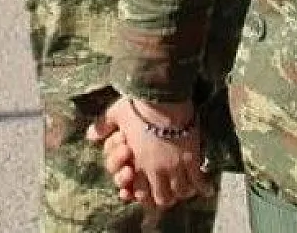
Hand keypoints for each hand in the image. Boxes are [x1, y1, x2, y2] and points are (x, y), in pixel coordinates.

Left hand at [86, 97, 209, 210]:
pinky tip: (206, 189)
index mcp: (138, 162)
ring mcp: (175, 166)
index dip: (145, 195)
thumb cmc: (138, 106)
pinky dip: (203, 187)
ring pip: (181, 192)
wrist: (163, 98)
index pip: (141, 192)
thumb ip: (103, 126)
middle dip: (165, 197)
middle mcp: (156, 169)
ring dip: (183, 192)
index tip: (150, 193)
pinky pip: (199, 181)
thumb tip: (90, 135)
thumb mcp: (116, 114)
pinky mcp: (192, 159)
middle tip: (170, 193)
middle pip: (163, 198)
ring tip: (186, 190)